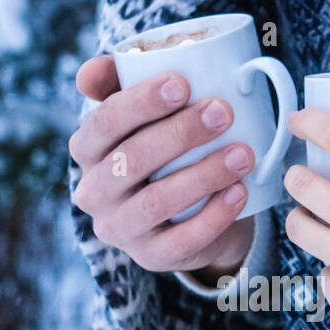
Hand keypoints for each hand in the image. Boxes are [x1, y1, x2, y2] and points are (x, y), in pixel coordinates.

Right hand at [68, 55, 253, 278]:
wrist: (185, 211)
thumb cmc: (162, 148)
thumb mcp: (142, 114)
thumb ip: (118, 82)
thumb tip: (90, 72)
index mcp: (87, 150)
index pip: (103, 123)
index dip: (140, 102)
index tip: (183, 83)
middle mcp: (94, 192)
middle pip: (131, 161)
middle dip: (180, 133)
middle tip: (224, 112)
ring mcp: (121, 229)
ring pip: (157, 202)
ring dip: (203, 174)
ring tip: (243, 153)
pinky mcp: (152, 256)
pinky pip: (182, 240)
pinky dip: (214, 216)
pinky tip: (240, 192)